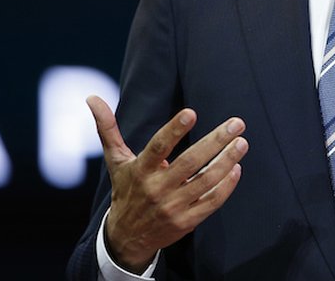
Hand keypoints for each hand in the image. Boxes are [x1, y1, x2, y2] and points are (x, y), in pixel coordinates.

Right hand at [86, 96, 248, 272]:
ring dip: (227, 161)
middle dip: (216, 141)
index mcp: (140, 170)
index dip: (174, 130)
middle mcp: (157, 188)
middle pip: (190, 162)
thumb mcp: (115, 160)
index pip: (158, 147)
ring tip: (242, 143)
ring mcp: (173, 207)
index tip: (192, 112)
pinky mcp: (186, 221)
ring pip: (206, 181)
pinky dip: (225, 186)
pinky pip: (211, 202)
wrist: (127, 237)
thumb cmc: (126, 190)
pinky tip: (236, 169)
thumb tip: (91, 97)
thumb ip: (107, 128)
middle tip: (237, 123)